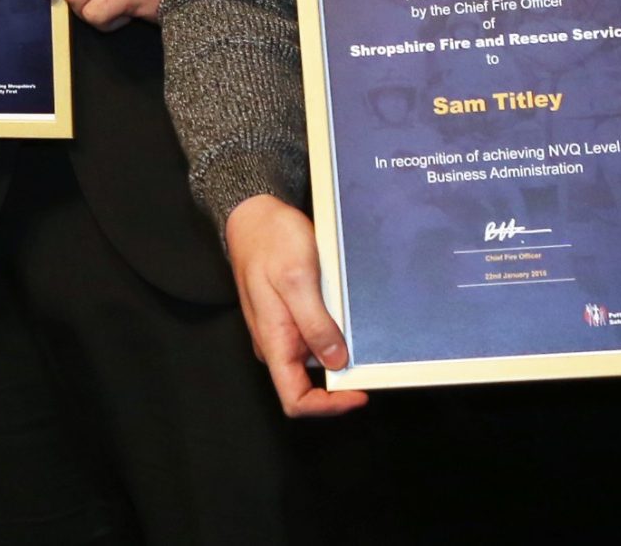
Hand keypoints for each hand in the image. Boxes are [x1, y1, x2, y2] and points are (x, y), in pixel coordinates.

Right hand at [223, 193, 367, 417]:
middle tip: (367, 353)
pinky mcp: (290, 317)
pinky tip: (341, 308)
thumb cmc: (271, 241)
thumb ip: (315, 323)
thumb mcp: (298, 278)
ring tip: (352, 319)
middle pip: (308, 384)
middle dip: (341, 376)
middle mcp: (275, 343)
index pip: (295, 399)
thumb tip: (336, 361)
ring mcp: (282, 331)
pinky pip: (314, 336)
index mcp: (273, 341)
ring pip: (315, 359)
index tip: (359, 392)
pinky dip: (334, 330)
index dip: (329, 405)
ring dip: (339, 349)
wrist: (253, 215)